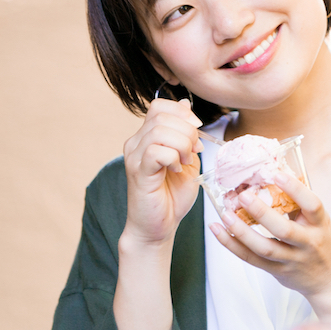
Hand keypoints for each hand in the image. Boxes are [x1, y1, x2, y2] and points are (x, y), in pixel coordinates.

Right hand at [121, 97, 202, 245]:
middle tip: (192, 152)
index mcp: (146, 136)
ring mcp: (134, 156)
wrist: (159, 226)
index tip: (196, 131)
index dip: (182, 113)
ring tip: (184, 162)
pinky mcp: (138, 172)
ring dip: (182, 145)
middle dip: (188, 131)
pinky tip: (175, 169)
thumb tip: (185, 103)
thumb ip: (186, 133)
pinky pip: (157, 151)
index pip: (159, 106)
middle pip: (163, 116)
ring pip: (161, 131)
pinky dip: (173, 158)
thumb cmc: (173, 194)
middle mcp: (135, 142)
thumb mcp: (187, 156)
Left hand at [209, 170, 330, 320]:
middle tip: (244, 195)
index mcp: (321, 225)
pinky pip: (251, 259)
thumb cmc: (323, 243)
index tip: (277, 174)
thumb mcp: (320, 222)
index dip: (295, 189)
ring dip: (241, 231)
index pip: (312, 205)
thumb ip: (300, 206)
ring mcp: (291, 259)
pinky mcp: (276, 271)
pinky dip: (232, 244)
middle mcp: (307, 243)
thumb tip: (273, 179)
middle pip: (283, 230)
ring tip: (225, 215)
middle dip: (262, 212)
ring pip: (264, 248)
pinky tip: (219, 230)